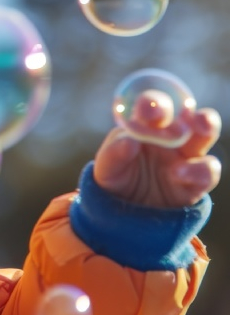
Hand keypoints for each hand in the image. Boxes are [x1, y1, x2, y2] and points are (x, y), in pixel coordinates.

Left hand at [95, 92, 221, 207]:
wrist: (124, 211)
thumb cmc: (115, 178)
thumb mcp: (106, 168)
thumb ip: (114, 153)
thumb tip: (130, 141)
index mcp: (145, 126)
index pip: (152, 107)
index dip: (152, 103)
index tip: (149, 110)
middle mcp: (169, 138)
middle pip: (187, 116)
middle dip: (189, 111)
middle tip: (187, 113)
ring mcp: (185, 158)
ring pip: (205, 137)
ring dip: (207, 128)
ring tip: (200, 130)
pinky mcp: (196, 182)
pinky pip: (208, 171)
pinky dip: (199, 170)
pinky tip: (179, 174)